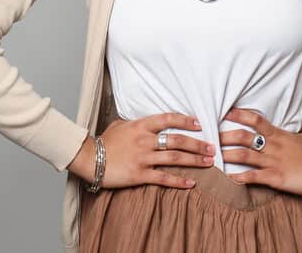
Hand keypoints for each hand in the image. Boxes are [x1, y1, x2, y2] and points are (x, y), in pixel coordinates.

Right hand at [68, 112, 215, 189]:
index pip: (168, 119)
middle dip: (198, 144)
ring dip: (194, 160)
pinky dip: (179, 181)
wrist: (88, 158)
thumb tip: (144, 121)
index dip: (186, 120)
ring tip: (209, 163)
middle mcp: (145, 140)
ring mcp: (143, 158)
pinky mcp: (139, 174)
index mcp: (141, 125)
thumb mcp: (119, 125)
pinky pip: (164, 178)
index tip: (199, 124)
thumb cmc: (103, 142)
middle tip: (213, 147)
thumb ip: (135, 123)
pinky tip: (191, 183)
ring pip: (175, 158)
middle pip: (178, 140)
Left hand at [219, 107, 301, 195]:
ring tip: (212, 156)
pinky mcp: (275, 177)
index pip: (255, 119)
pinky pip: (254, 176)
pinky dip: (239, 177)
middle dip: (224, 136)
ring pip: (244, 155)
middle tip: (210, 137)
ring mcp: (273, 161)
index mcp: (278, 135)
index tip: (224, 112)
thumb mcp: (300, 138)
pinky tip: (228, 178)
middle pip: (243, 136)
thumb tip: (283, 133)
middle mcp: (272, 146)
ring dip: (226, 155)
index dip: (238, 115)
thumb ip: (287, 136)